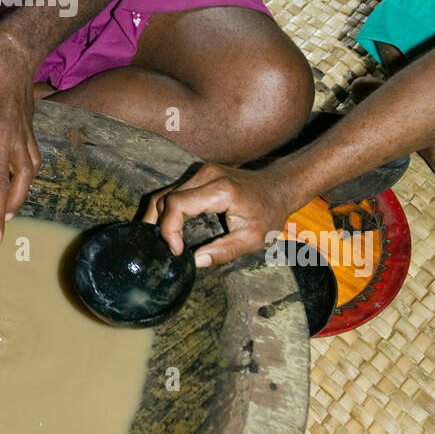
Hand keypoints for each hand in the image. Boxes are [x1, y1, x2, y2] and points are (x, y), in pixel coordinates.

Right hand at [143, 163, 301, 267]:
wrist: (278, 187)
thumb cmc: (268, 214)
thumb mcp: (253, 239)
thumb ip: (224, 251)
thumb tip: (196, 261)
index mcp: (220, 190)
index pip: (177, 204)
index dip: (169, 229)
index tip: (177, 250)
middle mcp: (207, 175)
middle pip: (166, 198)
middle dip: (158, 225)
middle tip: (161, 249)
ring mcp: (202, 171)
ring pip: (165, 192)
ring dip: (157, 216)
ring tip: (155, 239)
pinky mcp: (200, 174)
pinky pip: (173, 190)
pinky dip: (164, 208)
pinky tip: (163, 226)